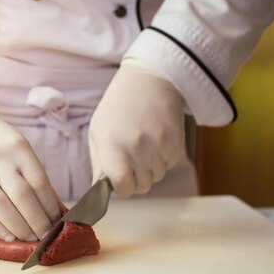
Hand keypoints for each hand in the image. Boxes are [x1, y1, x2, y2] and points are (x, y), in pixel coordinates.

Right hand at [0, 104, 60, 240]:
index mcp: (18, 148)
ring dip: (19, 228)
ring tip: (30, 238)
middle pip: (23, 197)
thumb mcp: (18, 148)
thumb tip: (53, 209)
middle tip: (47, 236)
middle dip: (38, 221)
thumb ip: (32, 175)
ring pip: (2, 207)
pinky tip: (9, 236)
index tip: (58, 222)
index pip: (39, 183)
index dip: (50, 207)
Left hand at [88, 59, 185, 196]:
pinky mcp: (177, 141)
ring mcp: (159, 143)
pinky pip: (170, 165)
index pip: (123, 186)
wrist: (149, 80)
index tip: (120, 182)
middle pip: (142, 186)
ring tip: (143, 145)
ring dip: (150, 168)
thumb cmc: (117, 109)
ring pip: (157, 177)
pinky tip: (155, 139)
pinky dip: (163, 159)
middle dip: (136, 180)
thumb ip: (99, 165)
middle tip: (131, 160)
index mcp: (112, 144)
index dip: (122, 189)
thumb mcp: (98, 133)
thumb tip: (97, 193)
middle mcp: (136, 145)